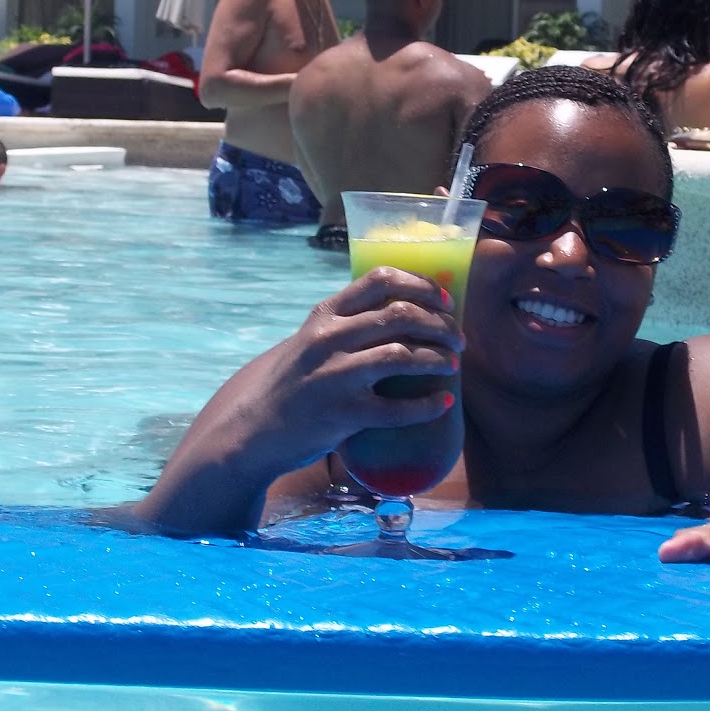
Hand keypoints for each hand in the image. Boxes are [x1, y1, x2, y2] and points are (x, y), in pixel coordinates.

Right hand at [124, 267, 461, 534]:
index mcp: (324, 315)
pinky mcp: (342, 414)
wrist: (251, 430)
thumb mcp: (309, 341)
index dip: (421, 284)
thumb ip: (345, 326)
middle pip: (401, 315)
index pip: (380, 280)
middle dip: (440, 324)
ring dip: (438, 358)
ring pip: (403, 355)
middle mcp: (329, 338)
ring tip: (453, 364)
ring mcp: (335, 376)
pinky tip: (442, 403)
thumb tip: (402, 313)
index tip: (444, 298)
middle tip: (458, 338)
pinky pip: (397, 408)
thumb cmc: (289, 384)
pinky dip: (426, 405)